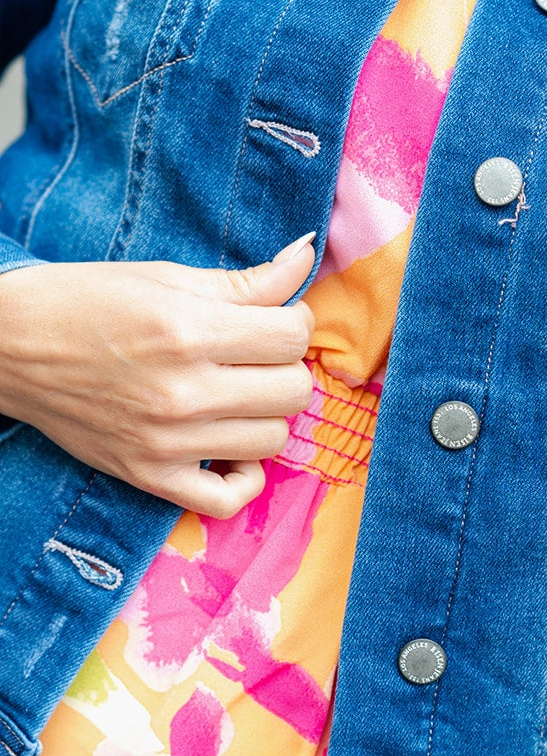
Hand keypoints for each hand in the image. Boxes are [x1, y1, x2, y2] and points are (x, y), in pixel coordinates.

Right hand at [0, 235, 316, 517]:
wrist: (11, 345)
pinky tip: (231, 445)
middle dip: (285, 367)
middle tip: (256, 355)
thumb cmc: (90, 301)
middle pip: (293, 391)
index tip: (272, 318)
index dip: (293, 322)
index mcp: (189, 331)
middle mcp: (182, 392)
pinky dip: (243, 477)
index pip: (293, 337)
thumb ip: (248, 280)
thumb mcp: (169, 277)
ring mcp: (167, 442)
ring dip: (266, 414)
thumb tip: (308, 255)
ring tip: (238, 393)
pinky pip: (226, 501)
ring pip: (273, 441)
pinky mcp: (149, 476)